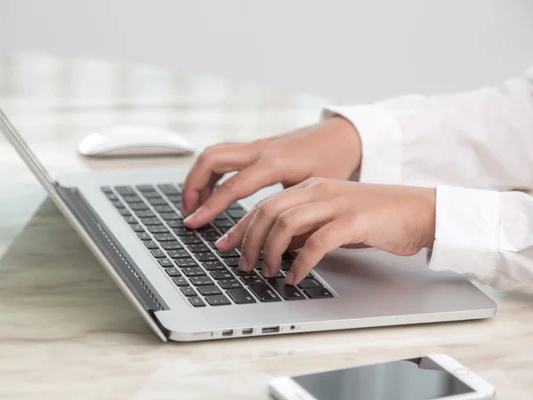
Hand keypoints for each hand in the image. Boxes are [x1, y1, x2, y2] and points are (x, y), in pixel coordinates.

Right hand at [181, 117, 360, 227]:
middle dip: (193, 186)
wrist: (343, 136)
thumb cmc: (334, 162)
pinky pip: (224, 154)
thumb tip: (274, 245)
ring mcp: (256, 145)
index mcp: (275, 163)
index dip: (210, 207)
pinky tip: (212, 190)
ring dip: (198, 177)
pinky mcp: (257, 145)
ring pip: (213, 153)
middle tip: (189, 213)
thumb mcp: (315, 190)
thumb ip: (290, 211)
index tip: (194, 223)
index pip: (232, 186)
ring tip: (194, 204)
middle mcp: (260, 150)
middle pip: (210, 160)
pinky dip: (211, 171)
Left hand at [215, 179, 436, 284]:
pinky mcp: (353, 220)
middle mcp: (318, 190)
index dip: (241, 227)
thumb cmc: (376, 218)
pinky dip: (301, 262)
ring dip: (271, 251)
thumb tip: (276, 247)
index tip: (225, 245)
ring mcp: (335, 203)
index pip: (264, 204)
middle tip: (244, 264)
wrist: (419, 211)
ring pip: (286, 223)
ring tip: (268, 272)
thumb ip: (304, 229)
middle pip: (267, 211)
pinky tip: (296, 277)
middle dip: (249, 240)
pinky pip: (317, 242)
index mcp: (310, 187)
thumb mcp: (332, 220)